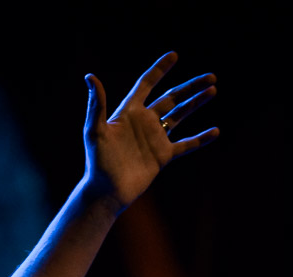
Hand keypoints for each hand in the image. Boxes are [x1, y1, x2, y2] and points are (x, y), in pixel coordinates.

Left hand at [83, 51, 218, 211]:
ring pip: (180, 116)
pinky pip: (185, 145)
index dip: (159, 70)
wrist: (106, 192)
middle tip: (210, 77)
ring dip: (196, 103)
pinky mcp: (162, 156)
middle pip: (171, 98)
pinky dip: (200, 139)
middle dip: (190, 87)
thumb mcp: (95, 131)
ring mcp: (155, 138)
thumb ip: (96, 104)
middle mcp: (144, 122)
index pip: (146, 84)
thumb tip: (90, 76)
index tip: (174, 56)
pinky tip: (215, 132)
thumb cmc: (98, 162)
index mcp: (129, 112)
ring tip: (212, 90)